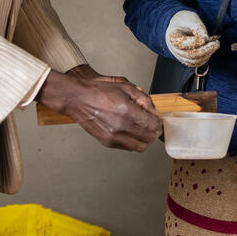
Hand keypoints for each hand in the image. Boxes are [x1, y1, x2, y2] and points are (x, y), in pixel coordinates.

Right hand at [38, 70, 161, 150]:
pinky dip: (133, 142)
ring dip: (145, 139)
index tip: (158, 120)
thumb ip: (144, 99)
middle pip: (149, 138)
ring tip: (142, 130)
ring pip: (140, 147)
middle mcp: (121, 126)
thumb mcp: (126, 87)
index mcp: (128, 111)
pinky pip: (128, 147)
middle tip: (152, 125)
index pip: (153, 125)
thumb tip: (154, 111)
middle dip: (154, 131)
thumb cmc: (99, 91)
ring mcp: (114, 136)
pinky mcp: (107, 142)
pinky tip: (130, 132)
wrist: (78, 99)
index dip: (159, 122)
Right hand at [166, 10, 219, 67]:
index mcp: (172, 37)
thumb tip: (205, 38)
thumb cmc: (185, 21)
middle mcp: (174, 49)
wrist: (181, 24)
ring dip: (206, 55)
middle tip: (216, 43)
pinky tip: (211, 50)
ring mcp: (180, 55)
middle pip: (189, 54)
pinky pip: (196, 63)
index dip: (196, 42)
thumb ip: (197, 28)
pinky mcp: (186, 59)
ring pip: (193, 61)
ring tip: (215, 46)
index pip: (183, 44)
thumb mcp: (191, 19)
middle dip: (205, 50)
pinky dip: (205, 58)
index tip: (206, 37)